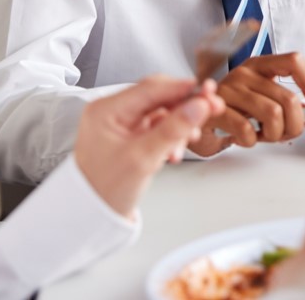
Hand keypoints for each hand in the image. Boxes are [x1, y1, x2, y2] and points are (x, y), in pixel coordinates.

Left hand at [73, 76, 223, 217]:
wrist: (93, 216)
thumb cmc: (105, 190)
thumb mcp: (142, 158)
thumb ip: (173, 129)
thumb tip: (198, 106)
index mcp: (106, 110)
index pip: (151, 88)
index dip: (182, 88)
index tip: (207, 91)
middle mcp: (112, 111)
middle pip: (158, 97)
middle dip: (185, 107)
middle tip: (212, 108)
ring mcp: (121, 123)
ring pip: (161, 112)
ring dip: (179, 125)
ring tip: (189, 140)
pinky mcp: (130, 135)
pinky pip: (157, 126)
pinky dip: (171, 136)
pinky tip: (175, 151)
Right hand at [198, 52, 304, 151]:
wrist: (197, 122)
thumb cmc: (234, 112)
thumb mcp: (262, 102)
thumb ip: (287, 104)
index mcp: (259, 66)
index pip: (293, 61)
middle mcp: (244, 72)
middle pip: (288, 99)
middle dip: (293, 125)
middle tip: (284, 133)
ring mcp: (228, 88)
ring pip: (272, 114)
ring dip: (273, 135)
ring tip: (262, 136)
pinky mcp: (215, 108)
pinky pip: (247, 129)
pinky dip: (251, 141)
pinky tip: (244, 138)